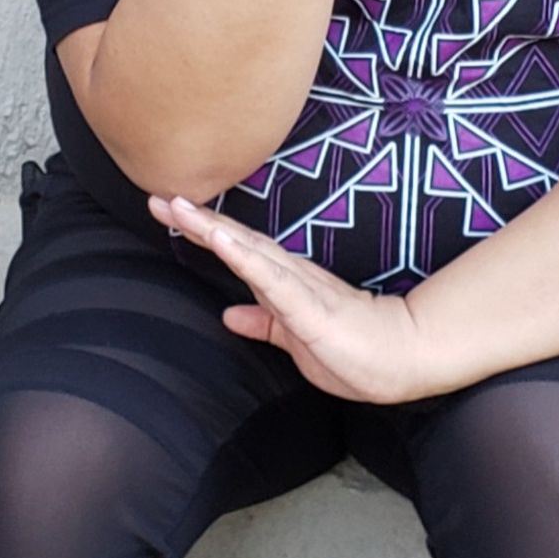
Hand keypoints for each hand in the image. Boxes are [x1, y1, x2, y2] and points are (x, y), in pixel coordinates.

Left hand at [146, 192, 428, 404]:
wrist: (402, 360)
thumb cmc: (355, 351)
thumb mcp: (294, 340)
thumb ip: (264, 324)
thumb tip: (230, 314)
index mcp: (283, 284)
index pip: (236, 251)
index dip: (202, 230)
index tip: (168, 211)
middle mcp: (288, 276)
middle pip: (235, 242)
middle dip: (195, 220)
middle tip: (156, 197)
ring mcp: (298, 286)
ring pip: (248, 251)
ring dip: (212, 229)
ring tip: (178, 208)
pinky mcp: (308, 305)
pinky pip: (270, 278)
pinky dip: (242, 257)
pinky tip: (219, 239)